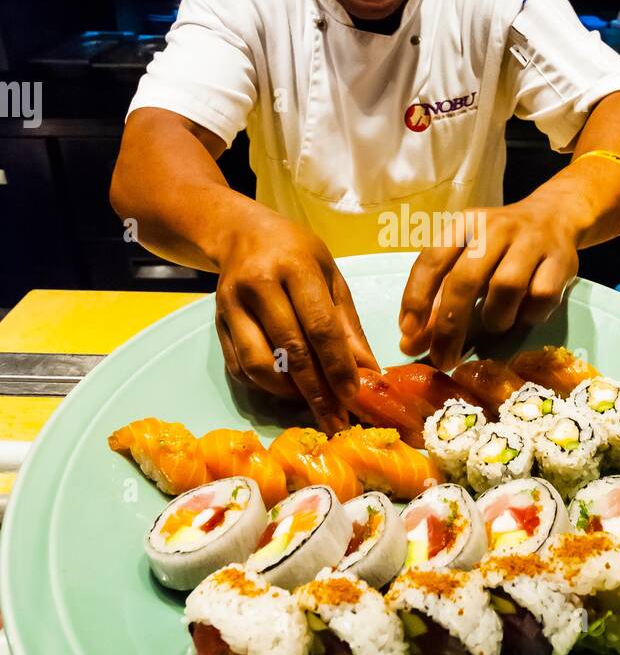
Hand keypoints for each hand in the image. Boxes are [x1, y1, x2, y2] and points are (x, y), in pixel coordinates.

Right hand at [214, 209, 377, 431]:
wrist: (240, 234)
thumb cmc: (295, 253)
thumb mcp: (330, 276)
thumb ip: (347, 324)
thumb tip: (368, 372)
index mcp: (295, 267)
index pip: (320, 325)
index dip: (338, 365)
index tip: (353, 396)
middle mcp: (259, 285)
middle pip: (290, 349)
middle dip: (317, 391)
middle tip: (336, 421)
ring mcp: (232, 305)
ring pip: (259, 364)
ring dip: (288, 392)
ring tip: (312, 403)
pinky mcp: (216, 323)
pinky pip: (239, 367)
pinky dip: (265, 386)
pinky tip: (287, 389)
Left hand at [398, 194, 581, 369]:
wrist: (554, 215)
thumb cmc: (499, 247)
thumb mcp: (466, 261)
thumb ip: (438, 300)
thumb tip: (411, 342)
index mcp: (465, 224)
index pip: (432, 260)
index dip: (416, 298)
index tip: (408, 332)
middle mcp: (495, 228)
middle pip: (465, 279)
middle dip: (450, 325)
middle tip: (444, 358)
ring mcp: (530, 241)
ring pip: (506, 287)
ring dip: (495, 317)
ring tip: (496, 323)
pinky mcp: (561, 259)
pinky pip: (541, 296)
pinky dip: (529, 315)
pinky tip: (526, 313)